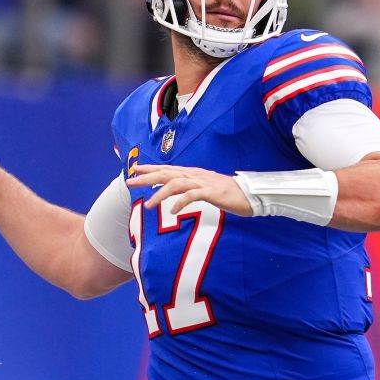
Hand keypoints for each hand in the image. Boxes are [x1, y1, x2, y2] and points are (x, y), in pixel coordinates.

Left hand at [126, 164, 252, 216]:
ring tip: (149, 205)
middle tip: (130, 182)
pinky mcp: (212, 192)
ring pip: (176, 184)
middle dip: (147, 177)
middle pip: (167, 173)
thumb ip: (189, 188)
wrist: (249, 194)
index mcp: (193, 174)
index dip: (151, 168)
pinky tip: (172, 210)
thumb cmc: (227, 193)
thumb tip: (173, 192)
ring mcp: (203, 183)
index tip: (134, 169)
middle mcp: (195, 175)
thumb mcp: (205, 189)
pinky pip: (193, 195)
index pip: (168, 169)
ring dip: (160, 194)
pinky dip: (180, 202)